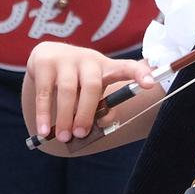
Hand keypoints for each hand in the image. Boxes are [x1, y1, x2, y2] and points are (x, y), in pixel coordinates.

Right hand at [23, 44, 161, 141]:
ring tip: (63, 137)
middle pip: (92, 86)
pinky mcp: (44, 63)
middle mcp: (88, 60)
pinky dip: (43, 113)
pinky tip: (43, 130)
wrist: (47, 56)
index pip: (128, 68)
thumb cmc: (77, 80)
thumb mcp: (92, 91)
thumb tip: (101, 124)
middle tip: (81, 134)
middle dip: (86, 113)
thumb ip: (99, 108)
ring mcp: (66, 59)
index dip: (140, 75)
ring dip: (65, 117)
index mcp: (106, 67)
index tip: (151, 84)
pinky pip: (44, 92)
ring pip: (67, 90)